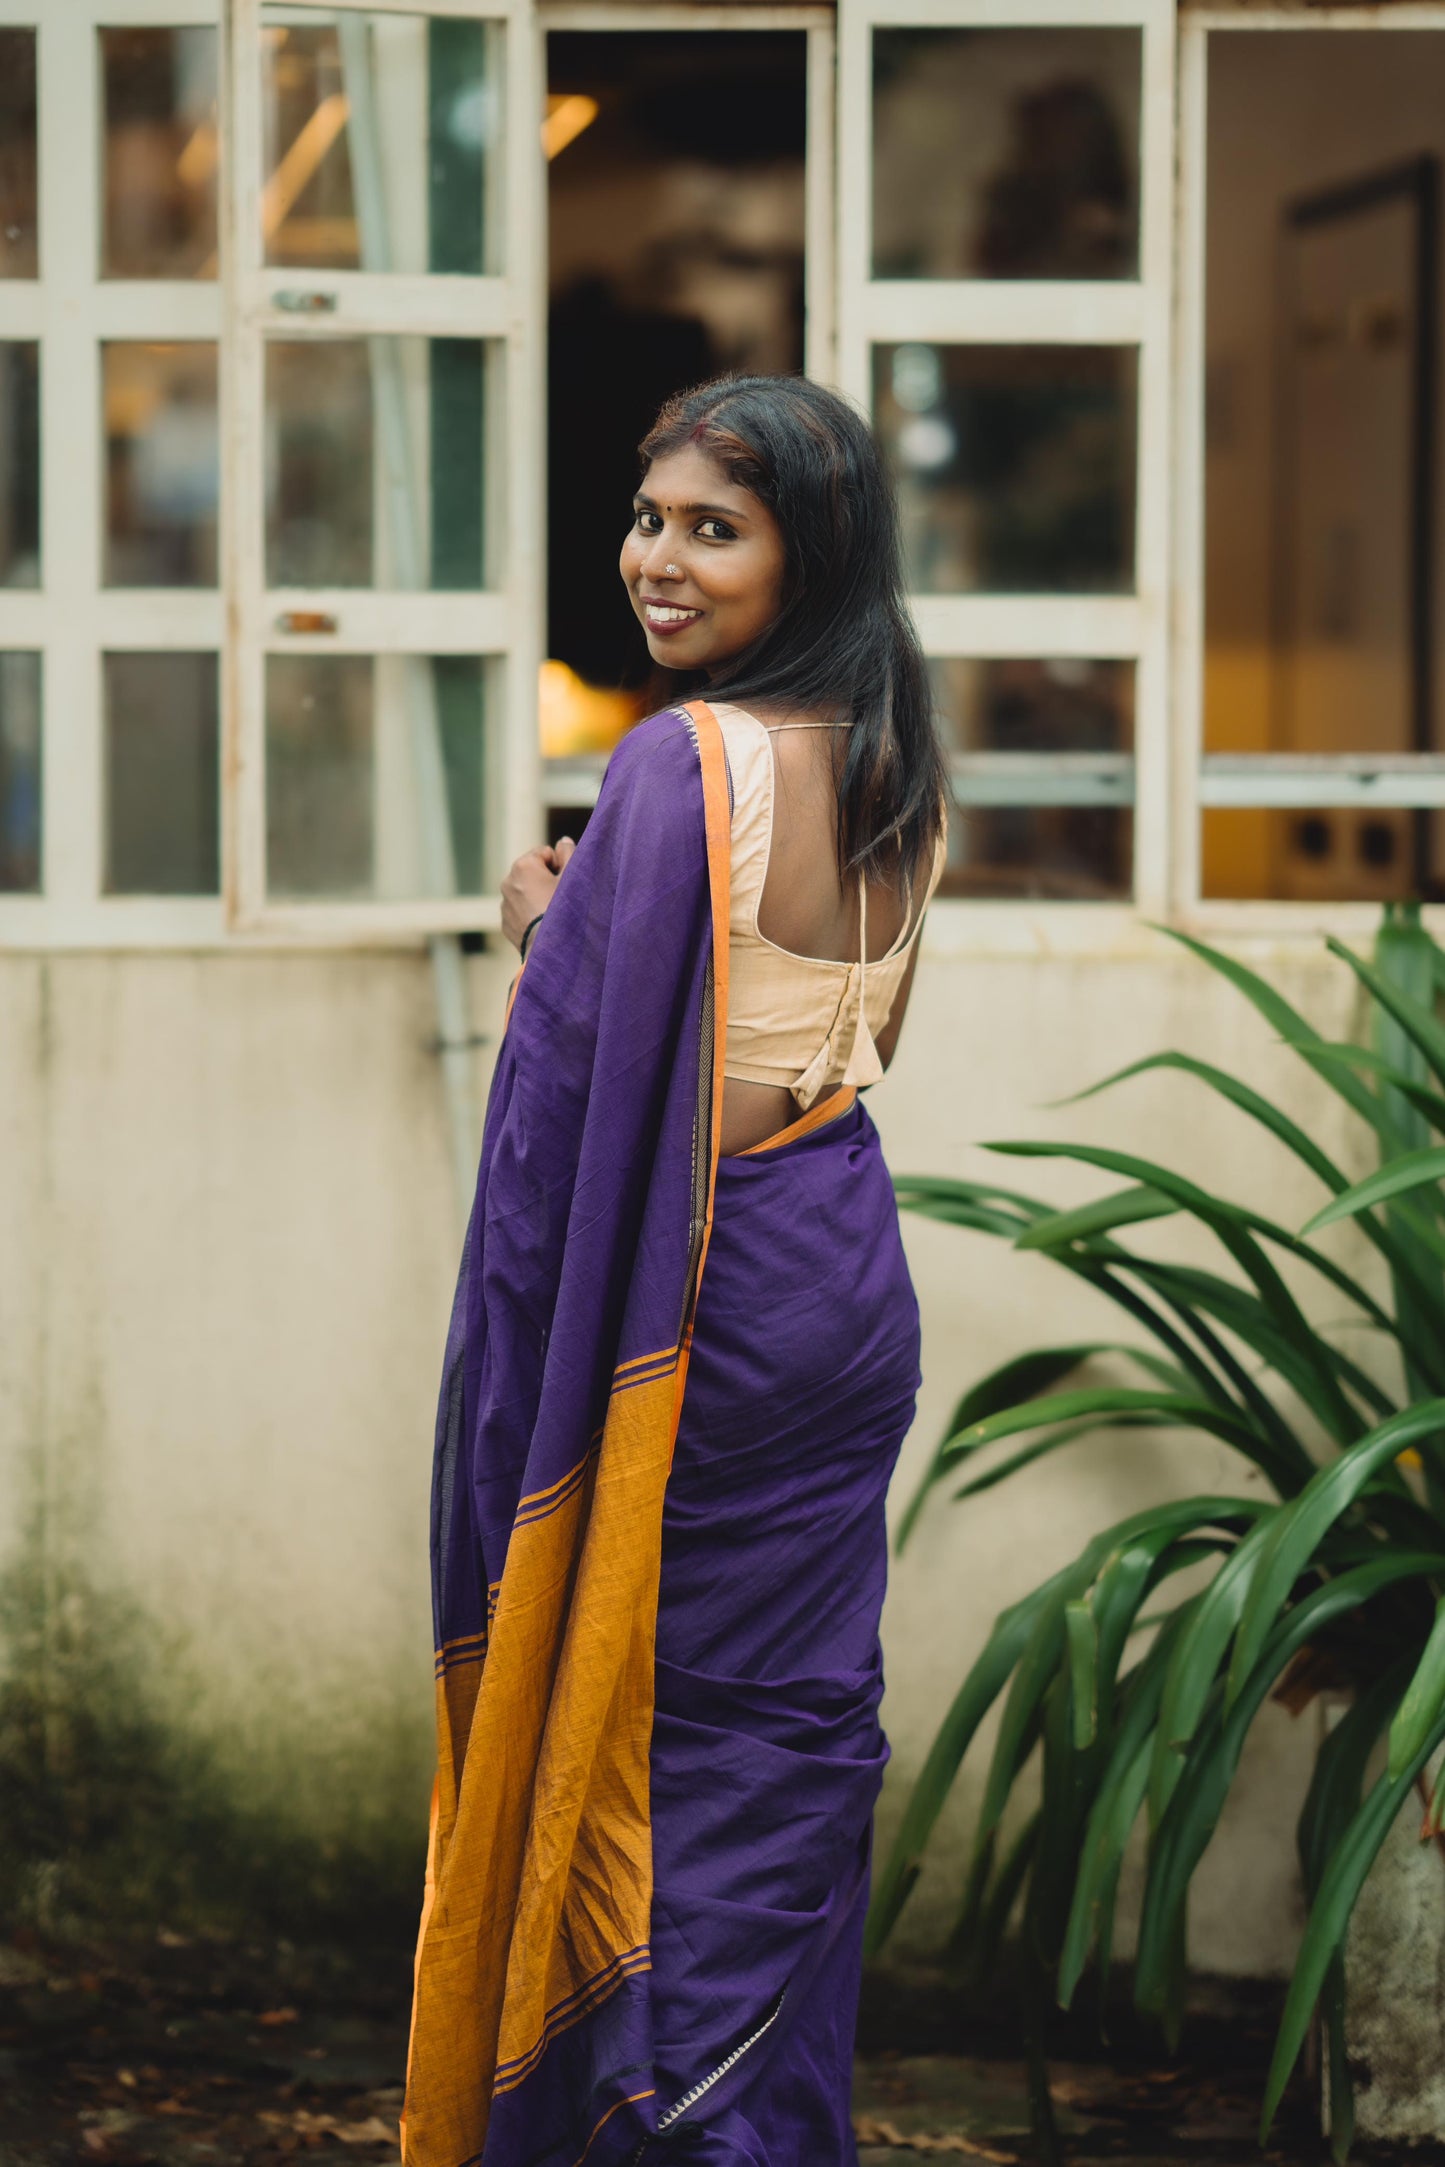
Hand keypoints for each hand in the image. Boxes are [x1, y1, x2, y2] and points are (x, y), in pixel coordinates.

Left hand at [501, 836, 575, 952]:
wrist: (554, 949)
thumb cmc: (567, 909)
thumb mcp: (574, 877)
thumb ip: (569, 853)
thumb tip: (563, 841)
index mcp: (523, 865)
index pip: (545, 853)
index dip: (560, 866)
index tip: (566, 883)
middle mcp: (508, 882)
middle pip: (533, 872)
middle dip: (546, 881)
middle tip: (561, 899)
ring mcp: (505, 904)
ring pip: (526, 893)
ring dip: (537, 897)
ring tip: (553, 914)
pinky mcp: (506, 923)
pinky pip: (520, 912)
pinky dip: (530, 915)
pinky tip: (544, 925)